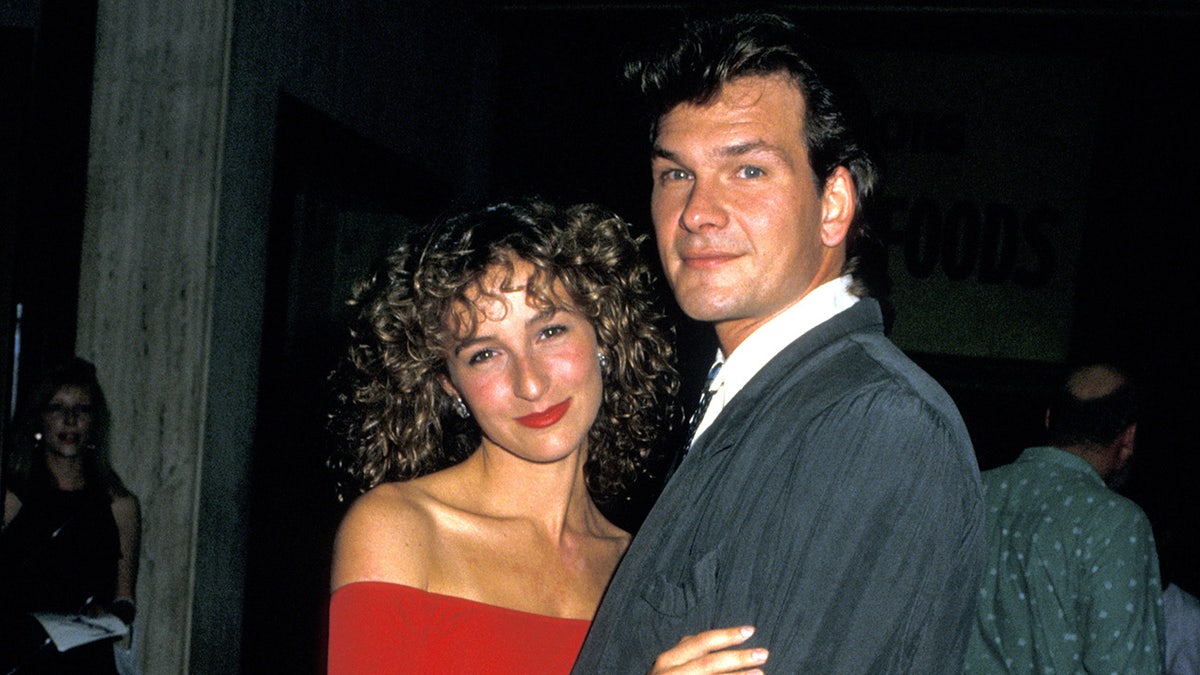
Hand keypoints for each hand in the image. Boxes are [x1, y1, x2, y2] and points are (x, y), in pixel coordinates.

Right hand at [649, 626, 768, 673]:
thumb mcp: (668, 665)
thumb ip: (685, 651)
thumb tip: (712, 638)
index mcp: (667, 661)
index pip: (700, 643)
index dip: (726, 635)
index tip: (750, 630)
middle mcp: (669, 673)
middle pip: (709, 663)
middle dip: (739, 657)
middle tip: (763, 653)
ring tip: (761, 673)